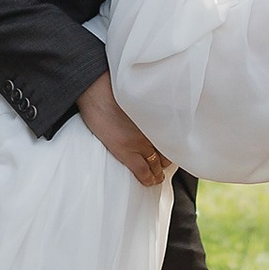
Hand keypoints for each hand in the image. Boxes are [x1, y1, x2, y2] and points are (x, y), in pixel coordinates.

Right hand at [78, 69, 172, 187]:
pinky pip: (142, 170)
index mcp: (158, 115)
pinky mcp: (125, 150)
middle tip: (166, 164)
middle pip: (167, 150)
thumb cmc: (112, 87)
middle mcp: (152, 129)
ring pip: (156, 162)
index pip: (173, 137)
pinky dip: (148, 178)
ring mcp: (139, 141)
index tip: (173, 150)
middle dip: (167, 159)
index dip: (173, 146)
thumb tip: (152, 112)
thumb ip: (148, 107)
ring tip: (159, 176)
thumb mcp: (138, 96)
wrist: (95, 89)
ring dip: (159, 170)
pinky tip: (150, 181)